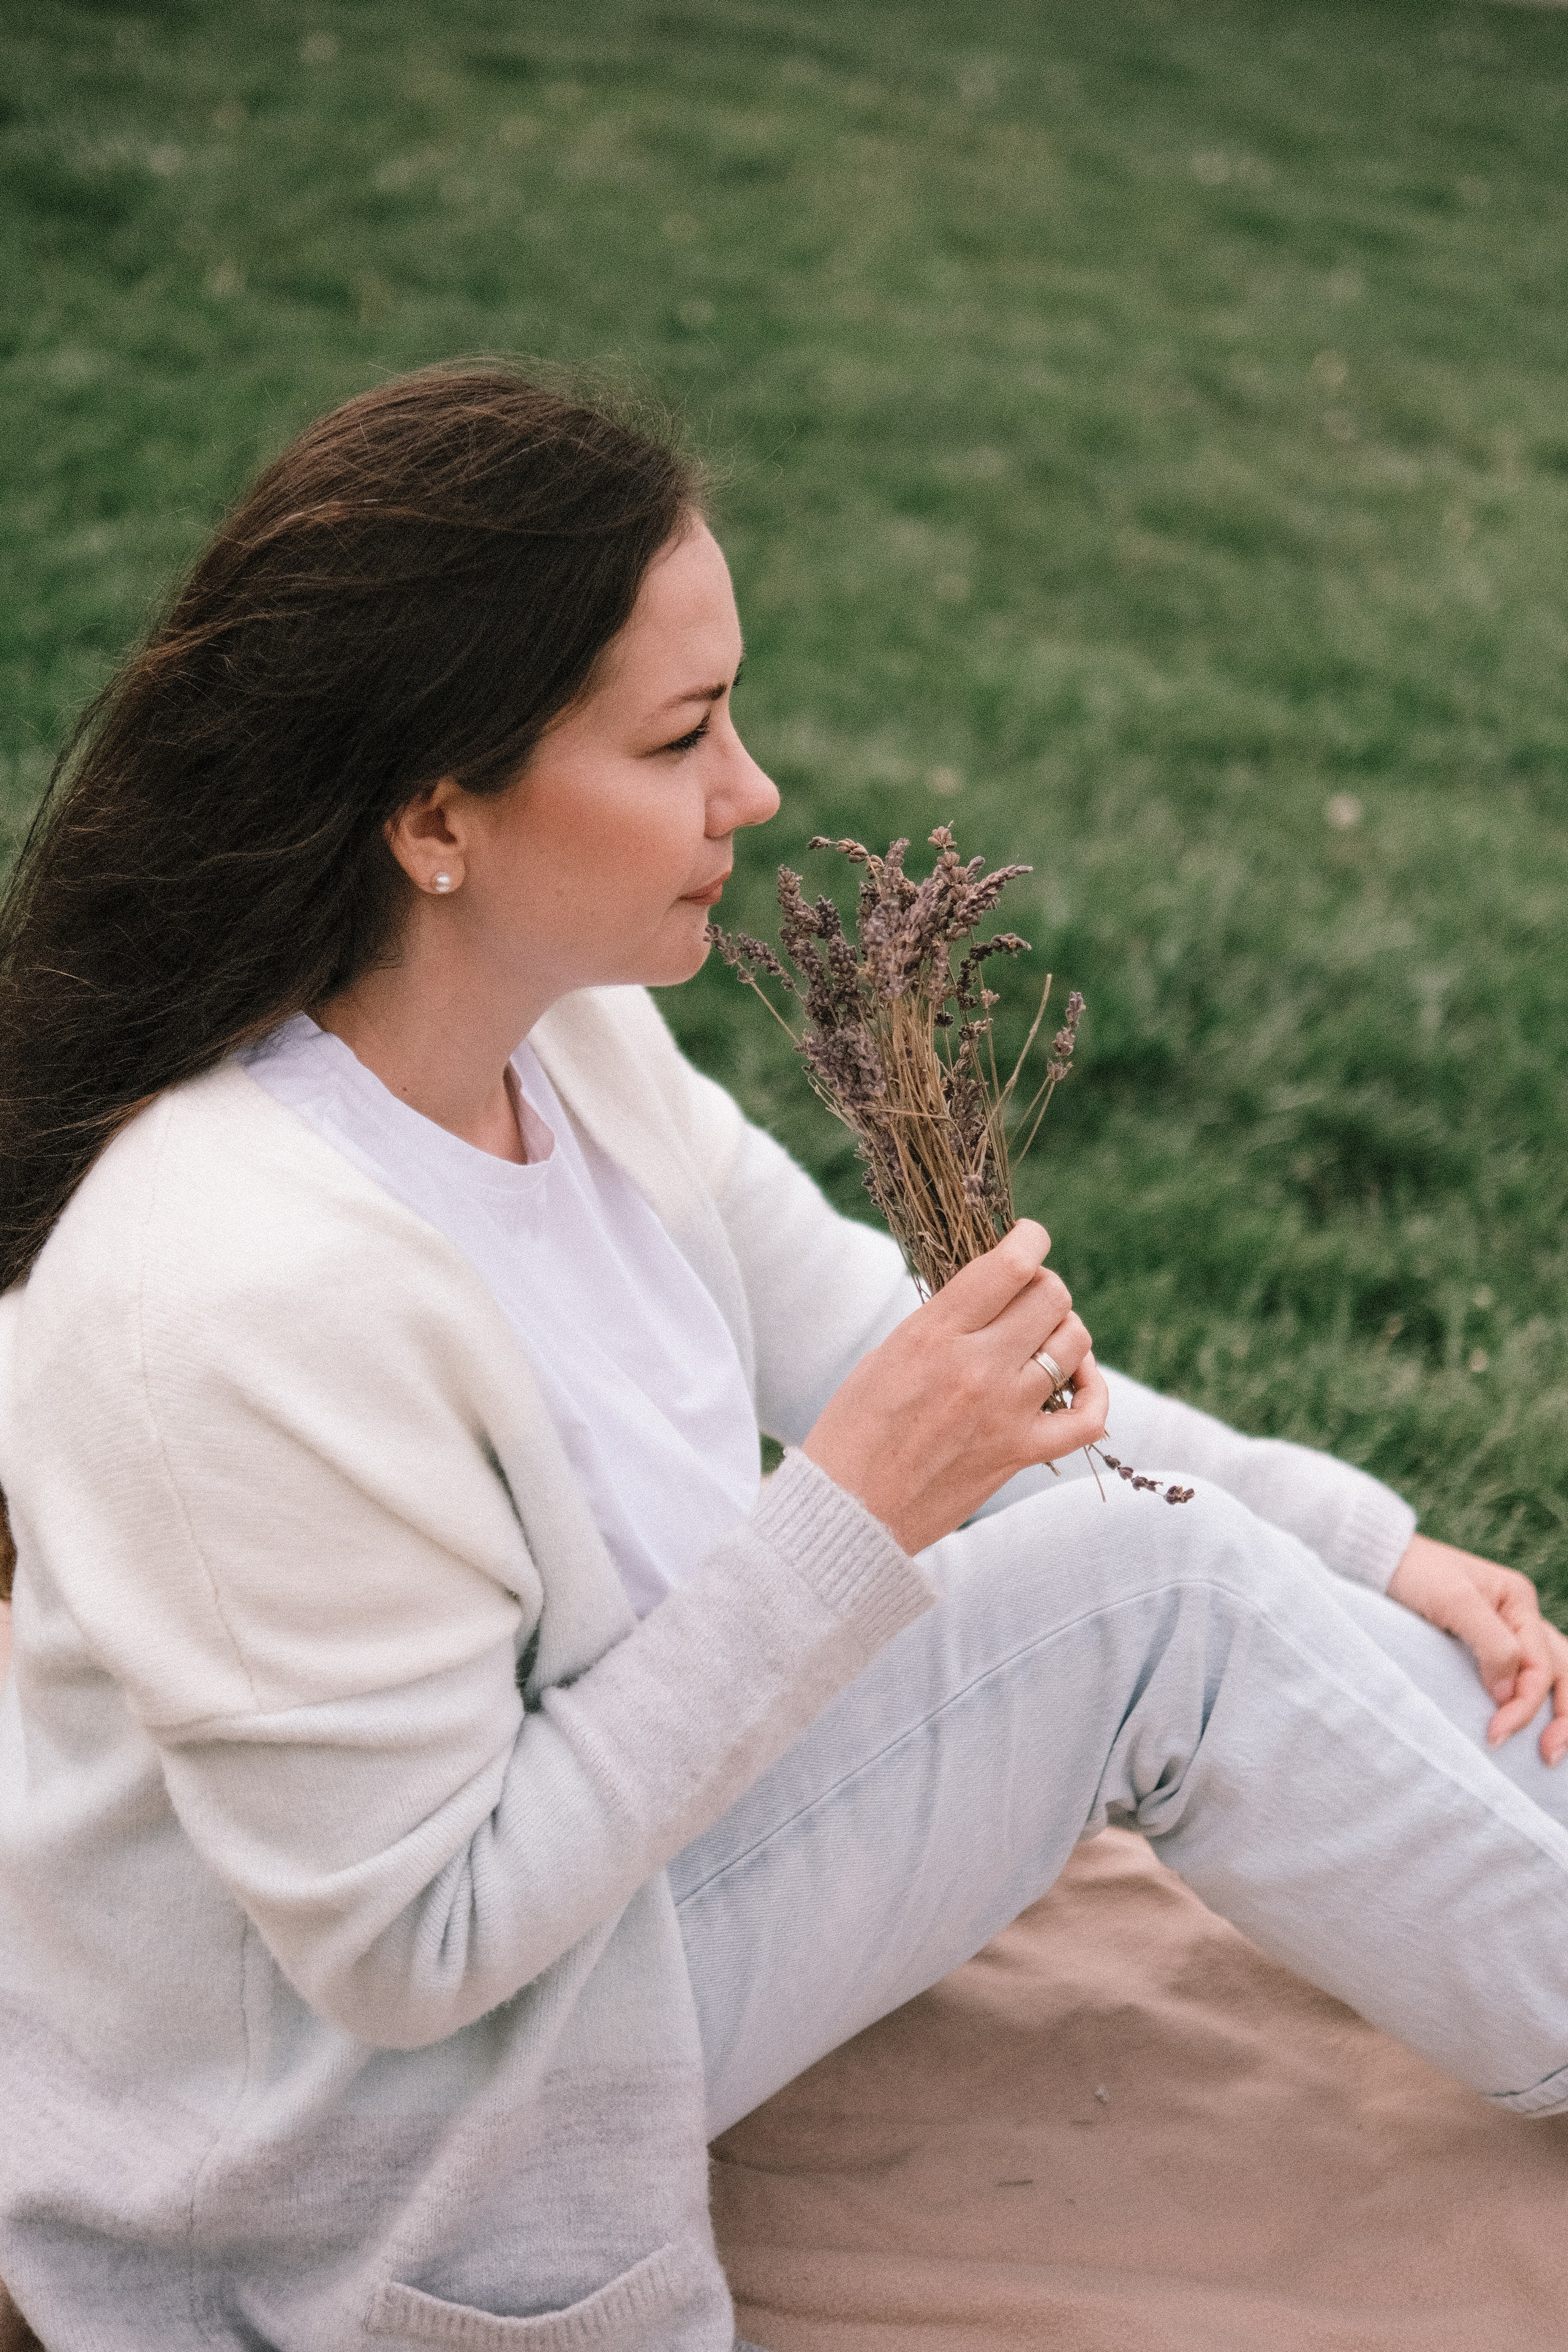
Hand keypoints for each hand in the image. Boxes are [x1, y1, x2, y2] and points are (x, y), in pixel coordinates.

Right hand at [801, 1220, 1107, 1554]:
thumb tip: (992, 1294)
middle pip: (1050, 1297)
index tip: (1029, 1238)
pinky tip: (1079, 1379)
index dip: (1030, 1239)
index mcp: (932, 1334)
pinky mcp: (1019, 1454)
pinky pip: (1089, 1416)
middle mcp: (975, 1367)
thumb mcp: (887, 1355)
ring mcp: (1004, 1412)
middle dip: (1045, 1285)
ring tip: (1044, 1336)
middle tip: (1028, 1297)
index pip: (1009, 1265)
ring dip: (1065, 1329)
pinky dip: (1094, 1389)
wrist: (847, 1512)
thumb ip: (942, 1322)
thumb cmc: (854, 1429)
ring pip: (1073, 1344)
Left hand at [1387, 1533, 1567, 1766]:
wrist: (1377, 1561)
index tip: (1496, 1734)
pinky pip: (1521, 1674)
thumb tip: (1510, 1693)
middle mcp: (1519, 1616)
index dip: (1524, 1705)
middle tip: (1548, 1757)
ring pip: (1550, 1674)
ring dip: (1554, 1710)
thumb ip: (1492, 1644)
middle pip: (1560, 1671)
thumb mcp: (1454, 1600)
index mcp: (1519, 1601)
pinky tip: (1527, 1724)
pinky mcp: (1482, 1644)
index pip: (1541, 1666)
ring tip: (1548, 1752)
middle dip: (1562, 1717)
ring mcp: (1505, 1630)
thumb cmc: (1413, 1573)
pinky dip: (1530, 1699)